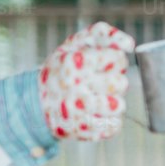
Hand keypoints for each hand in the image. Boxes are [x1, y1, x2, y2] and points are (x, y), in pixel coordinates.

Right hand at [40, 22, 134, 140]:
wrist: (34, 100)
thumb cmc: (63, 68)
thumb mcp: (74, 44)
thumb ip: (102, 34)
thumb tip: (130, 44)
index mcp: (75, 62)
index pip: (118, 59)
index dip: (114, 61)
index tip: (101, 64)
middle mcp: (75, 87)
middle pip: (121, 83)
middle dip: (115, 81)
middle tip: (98, 82)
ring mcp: (78, 111)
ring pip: (119, 106)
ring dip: (113, 102)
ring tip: (97, 98)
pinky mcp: (82, 131)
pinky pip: (113, 126)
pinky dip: (109, 120)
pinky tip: (94, 114)